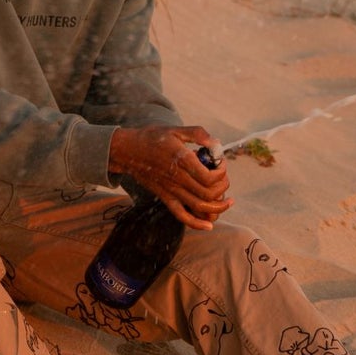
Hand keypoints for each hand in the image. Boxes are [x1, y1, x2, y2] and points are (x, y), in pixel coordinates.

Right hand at [109, 124, 231, 229]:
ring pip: (200, 207)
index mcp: (182, 161)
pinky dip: (196, 224)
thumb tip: (217, 144)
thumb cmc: (152, 138)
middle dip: (223, 187)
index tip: (220, 163)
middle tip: (223, 178)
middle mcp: (178, 179)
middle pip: (209, 193)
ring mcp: (171, 190)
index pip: (210, 177)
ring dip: (218, 208)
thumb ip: (198, 134)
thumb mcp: (176, 130)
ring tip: (228, 201)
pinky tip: (208, 225)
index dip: (221, 172)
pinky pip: (181, 216)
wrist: (127, 151)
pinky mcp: (165, 197)